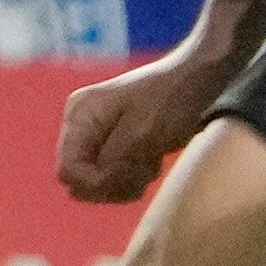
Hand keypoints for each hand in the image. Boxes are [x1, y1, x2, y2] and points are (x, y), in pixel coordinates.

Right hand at [58, 38, 232, 203]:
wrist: (197, 76)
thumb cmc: (172, 100)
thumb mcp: (142, 134)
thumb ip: (110, 163)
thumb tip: (80, 189)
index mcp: (80, 115)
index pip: (68, 170)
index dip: (96, 183)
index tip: (131, 175)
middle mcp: (80, 123)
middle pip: (80, 178)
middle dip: (112, 182)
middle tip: (145, 168)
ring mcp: (95, 132)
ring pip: (97, 180)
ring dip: (126, 180)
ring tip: (152, 160)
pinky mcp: (111, 140)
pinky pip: (110, 173)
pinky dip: (132, 174)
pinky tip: (152, 158)